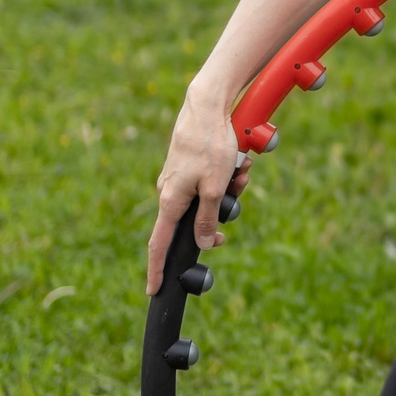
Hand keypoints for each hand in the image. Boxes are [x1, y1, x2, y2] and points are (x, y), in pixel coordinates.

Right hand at [147, 89, 253, 293]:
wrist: (207, 105)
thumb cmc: (210, 145)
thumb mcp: (214, 188)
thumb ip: (208, 219)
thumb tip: (205, 244)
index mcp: (170, 201)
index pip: (159, 245)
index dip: (156, 269)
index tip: (154, 290)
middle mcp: (169, 192)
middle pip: (195, 222)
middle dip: (219, 216)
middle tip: (234, 203)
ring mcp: (179, 179)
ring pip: (208, 200)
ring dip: (230, 191)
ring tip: (242, 171)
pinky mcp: (190, 166)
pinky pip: (211, 183)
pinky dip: (228, 177)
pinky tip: (240, 163)